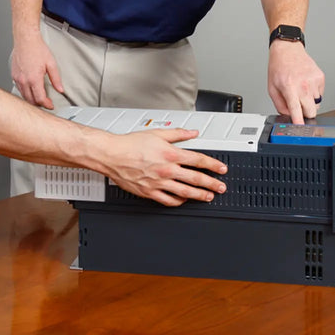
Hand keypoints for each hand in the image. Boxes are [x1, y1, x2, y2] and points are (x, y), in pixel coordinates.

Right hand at [10, 32, 63, 109]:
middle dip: (39, 104)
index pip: (40, 99)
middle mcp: (24, 80)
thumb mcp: (51, 63)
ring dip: (31, 99)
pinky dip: (25, 92)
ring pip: (24, 96)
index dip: (46, 104)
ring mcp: (17, 79)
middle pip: (31, 100)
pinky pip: (19, 89)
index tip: (50, 105)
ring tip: (39, 97)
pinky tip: (30, 89)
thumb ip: (56, 79)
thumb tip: (60, 89)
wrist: (25, 40)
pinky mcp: (14, 76)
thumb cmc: (37, 49)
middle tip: (46, 102)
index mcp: (34, 78)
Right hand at [104, 128, 227, 206]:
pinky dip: (179, 202)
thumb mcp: (157, 133)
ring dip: (199, 195)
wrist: (112, 155)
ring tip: (208, 197)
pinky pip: (168, 200)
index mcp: (171, 154)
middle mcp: (167, 169)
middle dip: (212, 184)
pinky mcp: (150, 192)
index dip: (213, 165)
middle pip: (196, 179)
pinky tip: (183, 201)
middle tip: (221, 187)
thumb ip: (177, 134)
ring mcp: (159, 182)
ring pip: (185, 192)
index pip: (199, 160)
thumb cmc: (130, 144)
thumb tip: (192, 132)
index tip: (221, 169)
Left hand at [267, 40, 324, 124]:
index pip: (296, 109)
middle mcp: (303, 85)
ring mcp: (314, 81)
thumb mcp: (272, 88)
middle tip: (298, 105)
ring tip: (300, 90)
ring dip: (309, 102)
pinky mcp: (321, 78)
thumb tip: (288, 115)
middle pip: (311, 111)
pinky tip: (305, 84)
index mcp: (289, 87)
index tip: (302, 129)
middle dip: (305, 113)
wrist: (288, 50)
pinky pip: (320, 94)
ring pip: (317, 104)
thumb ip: (279, 104)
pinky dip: (314, 93)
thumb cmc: (278, 67)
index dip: (299, 121)